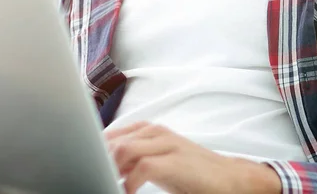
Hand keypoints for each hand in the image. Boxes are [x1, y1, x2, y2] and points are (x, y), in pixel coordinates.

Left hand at [105, 122, 282, 193]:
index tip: (87, 166)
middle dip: (100, 161)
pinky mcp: (175, 160)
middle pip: (113, 141)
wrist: (229, 178)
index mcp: (147, 129)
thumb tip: (107, 167)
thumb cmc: (191, 172)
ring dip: (112, 170)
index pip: (110, 135)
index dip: (95, 151)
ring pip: (124, 150)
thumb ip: (133, 158)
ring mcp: (166, 143)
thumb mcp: (157, 160)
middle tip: (96, 177)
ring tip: (109, 184)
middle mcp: (154, 131)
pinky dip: (130, 182)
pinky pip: (142, 167)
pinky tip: (128, 191)